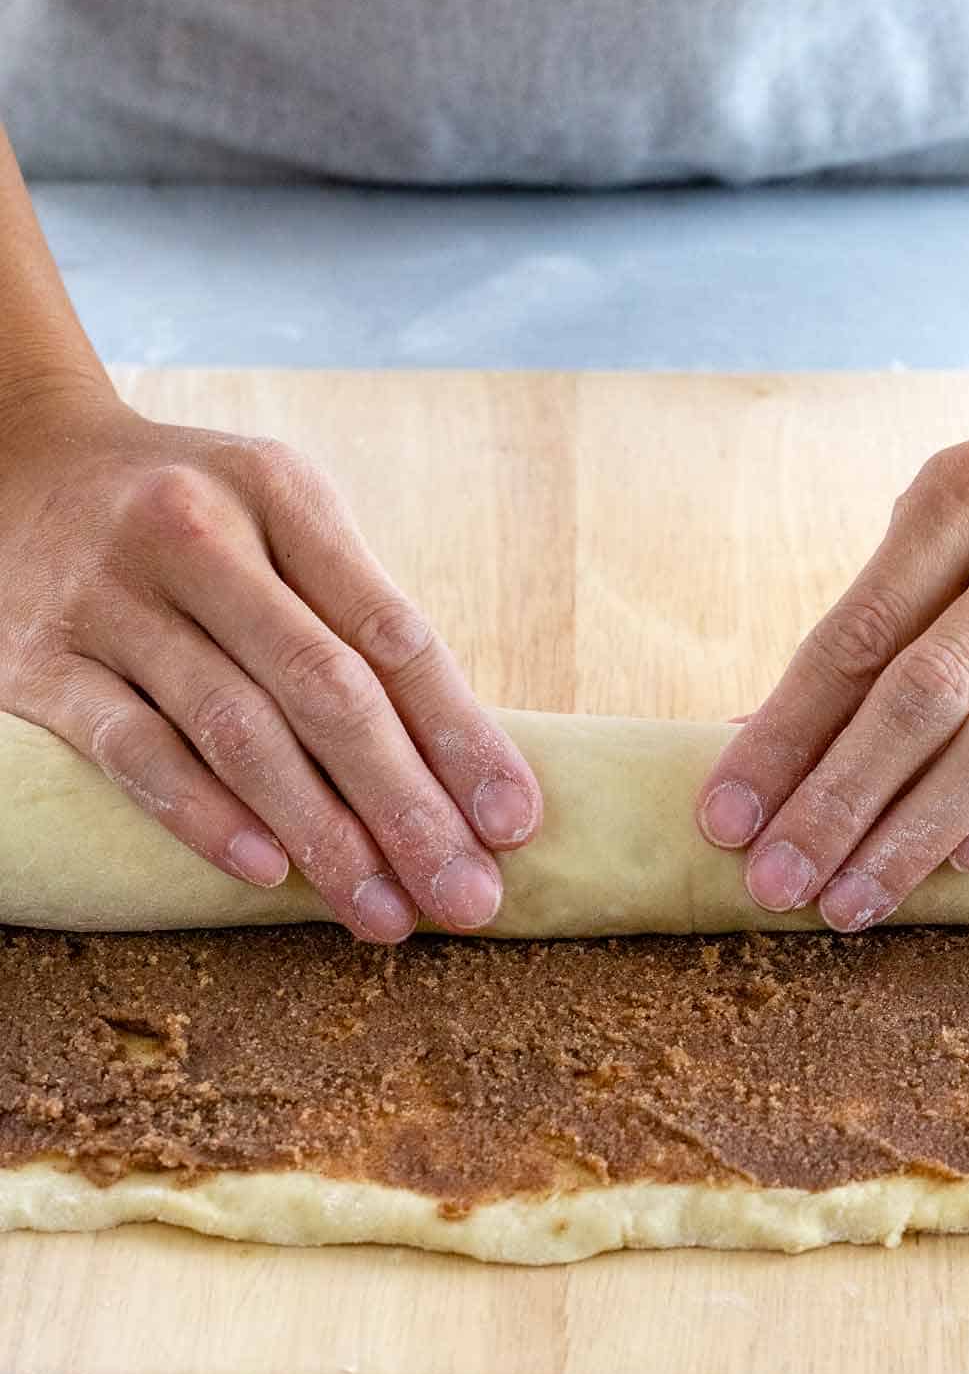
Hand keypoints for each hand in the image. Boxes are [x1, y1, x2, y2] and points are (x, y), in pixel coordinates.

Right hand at [0, 392, 541, 941]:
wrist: (19, 462)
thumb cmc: (191, 512)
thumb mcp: (278, 517)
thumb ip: (352, 614)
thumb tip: (459, 760)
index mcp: (281, 494)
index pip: (392, 634)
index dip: (461, 735)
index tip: (514, 823)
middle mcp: (199, 537)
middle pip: (326, 689)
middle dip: (408, 806)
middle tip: (466, 897)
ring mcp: (113, 599)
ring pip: (236, 730)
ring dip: (323, 834)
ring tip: (383, 912)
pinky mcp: (42, 660)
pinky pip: (134, 750)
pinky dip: (203, 815)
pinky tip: (267, 872)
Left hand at [696, 404, 968, 930]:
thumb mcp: (939, 533)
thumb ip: (862, 630)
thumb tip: (753, 750)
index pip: (858, 633)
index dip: (785, 733)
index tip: (726, 816)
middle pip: (927, 691)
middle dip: (837, 799)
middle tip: (775, 879)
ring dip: (917, 832)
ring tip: (849, 900)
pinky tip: (966, 865)